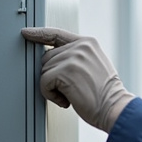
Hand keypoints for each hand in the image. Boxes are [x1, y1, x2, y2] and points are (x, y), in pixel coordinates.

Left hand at [20, 27, 134, 132]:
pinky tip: (67, 100)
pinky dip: (51, 95)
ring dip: (52, 87)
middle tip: (71, 88)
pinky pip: (43, 82)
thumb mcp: (94, 65)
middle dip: (53, 76)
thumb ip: (76, 57)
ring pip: (44, 71)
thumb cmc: (104, 94)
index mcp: (87, 43)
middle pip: (46, 57)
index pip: (57, 34)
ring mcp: (72, 58)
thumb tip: (51, 59)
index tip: (26, 33)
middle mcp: (80, 46)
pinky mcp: (65, 71)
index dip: (39, 34)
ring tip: (71, 95)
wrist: (114, 108)